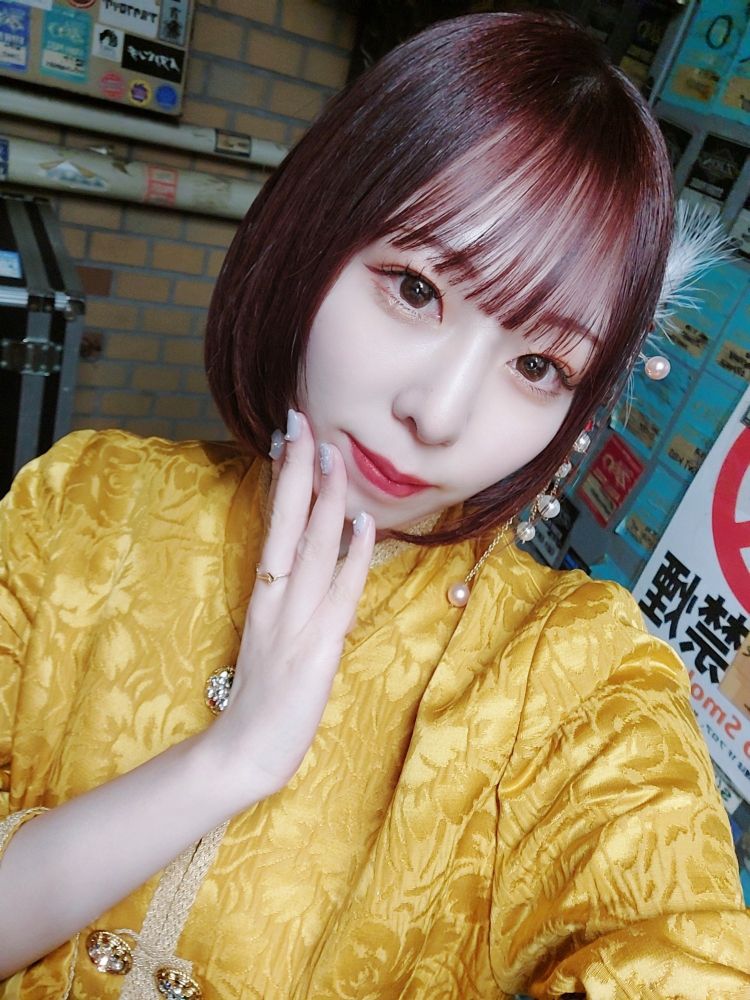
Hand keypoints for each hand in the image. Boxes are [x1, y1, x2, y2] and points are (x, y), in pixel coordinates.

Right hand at [207, 410, 374, 803]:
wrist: (244, 750)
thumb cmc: (262, 694)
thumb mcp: (272, 634)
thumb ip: (291, 597)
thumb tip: (319, 558)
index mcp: (265, 593)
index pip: (275, 522)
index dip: (284, 478)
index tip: (291, 434)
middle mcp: (276, 598)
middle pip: (288, 523)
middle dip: (299, 471)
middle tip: (305, 422)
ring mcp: (294, 622)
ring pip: (313, 549)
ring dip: (326, 500)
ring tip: (335, 456)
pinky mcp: (315, 650)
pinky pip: (338, 596)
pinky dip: (352, 558)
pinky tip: (364, 525)